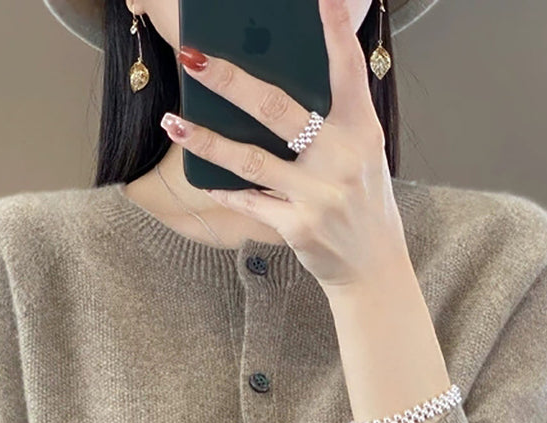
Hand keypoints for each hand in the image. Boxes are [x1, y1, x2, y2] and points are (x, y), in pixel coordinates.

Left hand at [162, 0, 406, 290]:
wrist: (372, 267)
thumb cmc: (362, 203)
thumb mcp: (364, 155)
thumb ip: (334, 123)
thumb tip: (276, 91)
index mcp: (362, 132)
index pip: (348, 72)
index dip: (336, 31)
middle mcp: (342, 159)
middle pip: (276, 109)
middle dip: (229, 81)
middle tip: (193, 58)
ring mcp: (318, 194)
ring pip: (250, 159)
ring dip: (206, 141)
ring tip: (174, 122)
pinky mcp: (298, 225)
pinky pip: (250, 200)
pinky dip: (225, 189)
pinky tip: (204, 178)